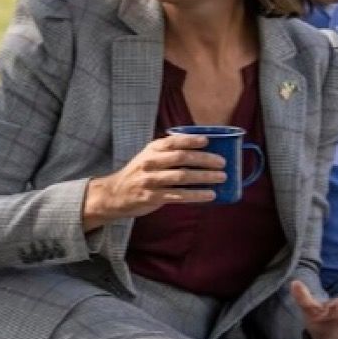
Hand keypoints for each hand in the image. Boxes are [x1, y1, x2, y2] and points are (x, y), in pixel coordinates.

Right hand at [82, 134, 225, 229]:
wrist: (115, 193)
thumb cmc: (140, 173)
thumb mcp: (150, 157)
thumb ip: (170, 153)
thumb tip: (204, 150)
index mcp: (152, 149)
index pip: (173, 142)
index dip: (191, 140)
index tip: (207, 141)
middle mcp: (150, 163)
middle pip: (181, 158)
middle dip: (204, 159)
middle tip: (222, 162)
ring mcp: (151, 181)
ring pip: (182, 177)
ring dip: (204, 177)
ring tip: (221, 178)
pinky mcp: (152, 197)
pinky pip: (178, 196)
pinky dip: (196, 195)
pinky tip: (210, 195)